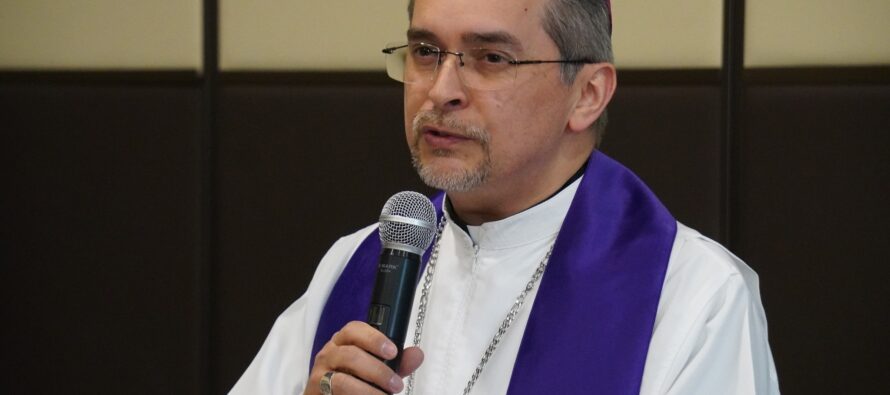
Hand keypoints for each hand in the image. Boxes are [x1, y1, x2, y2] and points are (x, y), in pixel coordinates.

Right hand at [305, 321, 423, 394]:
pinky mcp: (315, 391)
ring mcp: (320, 374)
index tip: (393, 352)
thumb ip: (397, 364)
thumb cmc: (353, 382)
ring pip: (342, 380)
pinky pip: (336, 393)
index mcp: (344, 342)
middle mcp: (329, 353)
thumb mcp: (378, 371)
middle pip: (351, 354)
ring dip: (368, 390)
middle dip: (378, 370)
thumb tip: (417, 355)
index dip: (374, 338)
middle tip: (396, 384)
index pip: (354, 329)